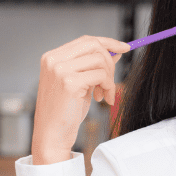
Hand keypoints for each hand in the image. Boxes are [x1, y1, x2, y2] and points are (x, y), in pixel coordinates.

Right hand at [31, 35, 128, 164]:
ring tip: (104, 94)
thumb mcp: (81, 83)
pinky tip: (102, 99)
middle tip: (110, 80)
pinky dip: (108, 87)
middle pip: (94, 45)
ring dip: (109, 78)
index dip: (108, 42)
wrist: (51, 135)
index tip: (124, 47)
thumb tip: (116, 51)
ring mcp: (60, 70)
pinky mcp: (69, 82)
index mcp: (52, 57)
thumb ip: (94, 66)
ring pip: (100, 60)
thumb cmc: (64, 111)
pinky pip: (101, 75)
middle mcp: (53, 60)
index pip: (85, 40)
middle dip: (110, 60)